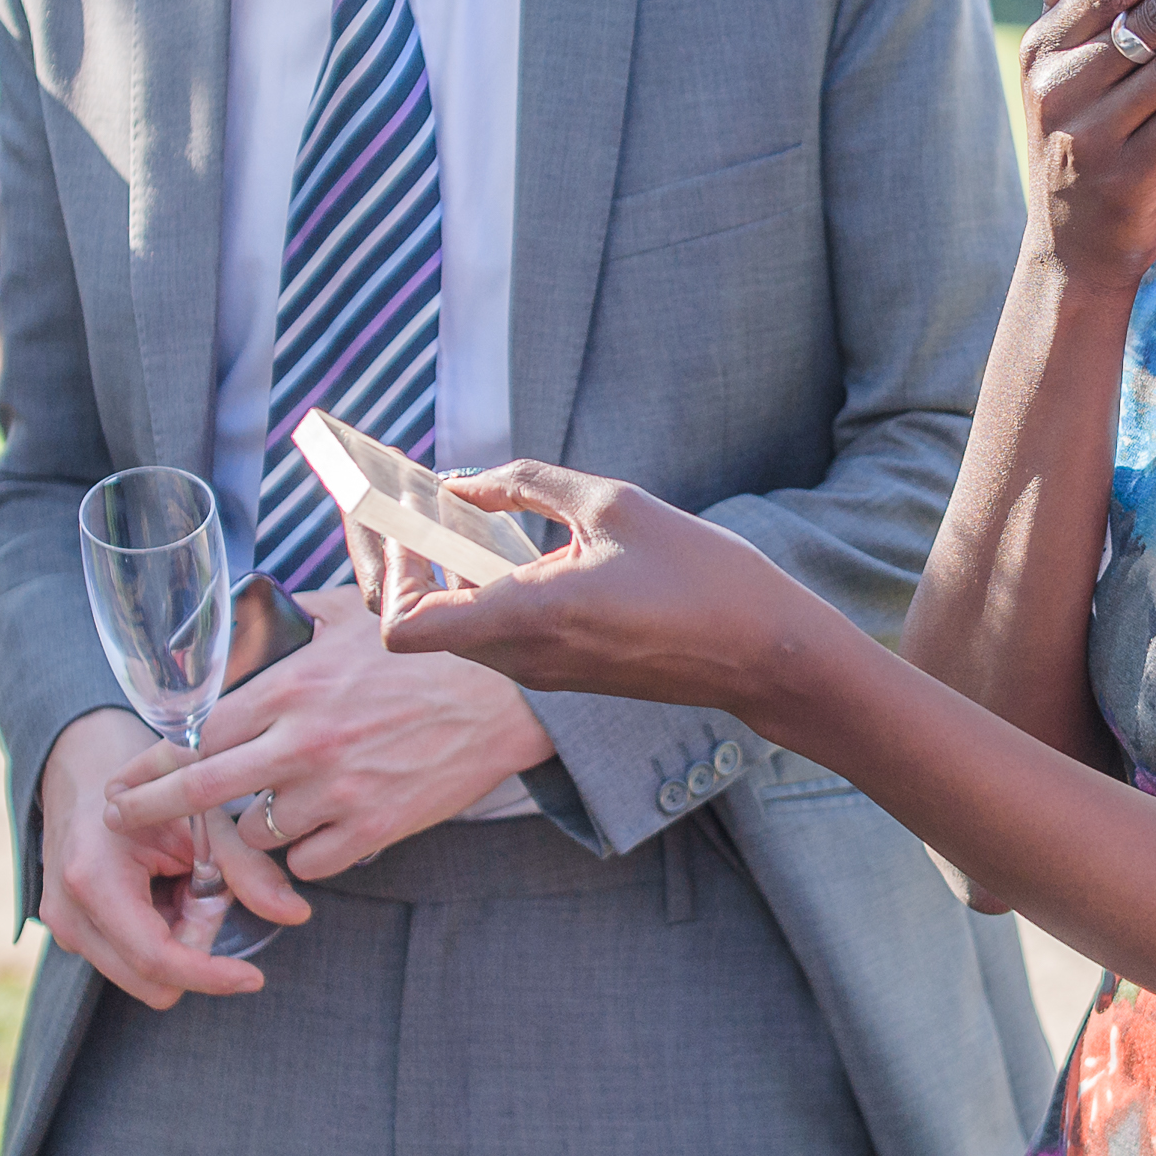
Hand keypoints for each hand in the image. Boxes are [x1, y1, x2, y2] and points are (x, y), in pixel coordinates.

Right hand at [36, 708, 263, 1009]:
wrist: (86, 765)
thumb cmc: (146, 784)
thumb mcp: (201, 817)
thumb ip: (247, 868)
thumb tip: (296, 913)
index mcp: (95, 880)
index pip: (157, 960)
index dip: (210, 976)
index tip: (254, 978)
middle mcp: (69, 914)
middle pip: (152, 980)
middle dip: (193, 950)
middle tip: (205, 890)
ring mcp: (62, 927)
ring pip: (142, 974)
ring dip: (175, 940)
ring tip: (179, 881)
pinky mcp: (68, 931)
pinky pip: (128, 958)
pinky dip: (158, 933)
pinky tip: (160, 887)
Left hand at [111, 581, 554, 926]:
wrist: (505, 697)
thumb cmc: (426, 649)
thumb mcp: (352, 616)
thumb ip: (289, 619)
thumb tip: (238, 614)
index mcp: (292, 688)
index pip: (195, 733)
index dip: (150, 761)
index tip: (122, 778)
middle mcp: (305, 745)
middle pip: (200, 793)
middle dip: (147, 811)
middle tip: (120, 819)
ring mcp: (339, 793)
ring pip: (254, 836)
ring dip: (248, 828)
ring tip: (263, 810)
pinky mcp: (375, 829)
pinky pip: (307, 863)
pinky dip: (302, 853)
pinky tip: (313, 830)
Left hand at [380, 459, 843, 729]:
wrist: (766, 653)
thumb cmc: (701, 576)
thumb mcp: (614, 505)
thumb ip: (526, 487)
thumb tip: (459, 484)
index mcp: (527, 618)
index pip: (402, 627)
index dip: (389, 570)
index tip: (411, 517)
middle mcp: (522, 657)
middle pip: (418, 622)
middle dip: (398, 559)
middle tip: (400, 500)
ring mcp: (541, 671)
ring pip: (455, 626)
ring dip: (440, 570)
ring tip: (448, 507)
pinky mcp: (562, 671)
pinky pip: (494, 631)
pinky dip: (478, 586)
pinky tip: (500, 540)